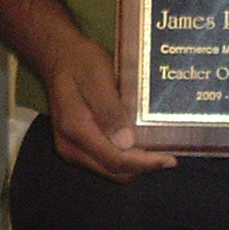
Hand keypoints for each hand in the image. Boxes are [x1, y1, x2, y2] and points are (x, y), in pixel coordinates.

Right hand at [39, 34, 173, 180]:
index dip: (144, 163)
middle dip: (143, 166)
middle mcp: (70, 146)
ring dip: (135, 164)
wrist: (59, 57)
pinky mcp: (76, 148)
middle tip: (168, 153)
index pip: (115, 160)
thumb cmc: (80, 62)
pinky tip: (139, 143)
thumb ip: (109, 110)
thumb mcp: (97, 77)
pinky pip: (105, 161)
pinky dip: (125, 157)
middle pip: (114, 171)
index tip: (169, 160)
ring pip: (111, 170)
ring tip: (157, 149)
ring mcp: (72, 149)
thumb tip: (126, 143)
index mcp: (76, 129)